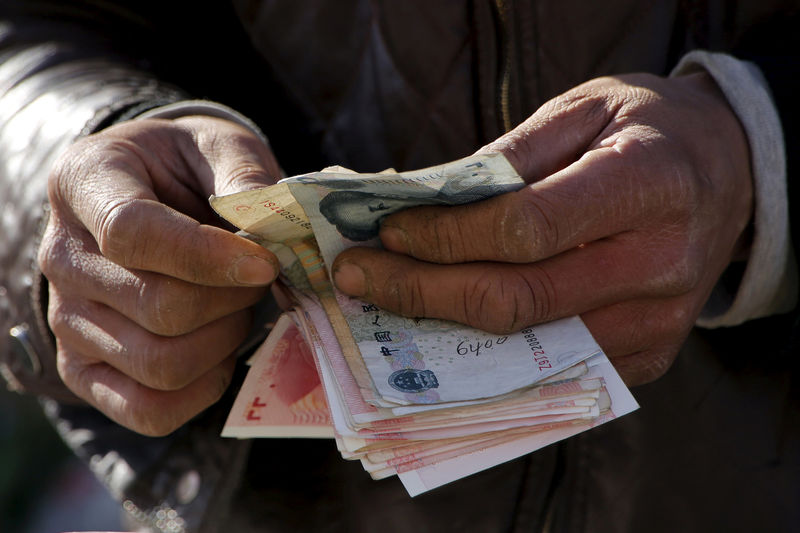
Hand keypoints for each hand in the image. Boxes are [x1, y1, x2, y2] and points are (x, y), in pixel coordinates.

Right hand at [38, 116, 280, 434]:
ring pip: (158, 363)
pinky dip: (202, 389)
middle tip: (260, 278)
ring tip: (239, 306)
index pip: (131, 233)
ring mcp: (67, 320)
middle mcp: (61, 256)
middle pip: (156, 306)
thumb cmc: (189, 168)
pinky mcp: (82, 370)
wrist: (153, 197)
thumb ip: (245, 174)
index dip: (207, 256)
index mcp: (85, 181)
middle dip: (232, 298)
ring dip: (224, 341)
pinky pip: (147, 410)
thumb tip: (272, 226)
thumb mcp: (220, 145)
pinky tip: (221, 351)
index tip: (265, 262)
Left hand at [332, 72, 752, 384]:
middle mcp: (659, 264)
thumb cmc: (646, 132)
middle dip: (422, 292)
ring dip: (443, 328)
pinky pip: (551, 368)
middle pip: (517, 301)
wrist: (727, 174)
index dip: (446, 237)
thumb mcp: (582, 110)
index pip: (526, 229)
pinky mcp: (648, 356)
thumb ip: (508, 158)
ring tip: (387, 301)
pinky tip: (443, 325)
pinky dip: (487, 352)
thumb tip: (425, 206)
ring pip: (527, 347)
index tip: (389, 231)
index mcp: (646, 184)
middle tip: (360, 276)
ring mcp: (658, 322)